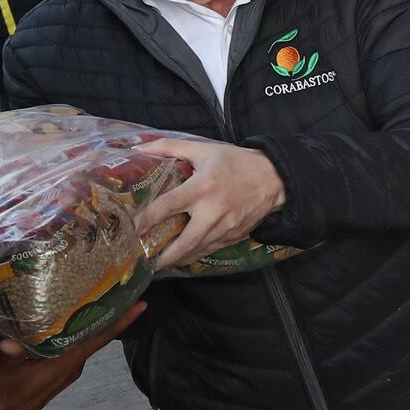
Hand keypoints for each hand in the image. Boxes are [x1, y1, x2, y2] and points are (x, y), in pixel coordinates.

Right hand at [0, 303, 144, 409]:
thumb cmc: (2, 396)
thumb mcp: (4, 375)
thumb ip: (10, 358)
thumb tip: (10, 344)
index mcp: (67, 364)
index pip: (100, 339)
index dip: (121, 322)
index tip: (140, 305)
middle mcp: (71, 363)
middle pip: (95, 334)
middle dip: (107, 311)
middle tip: (116, 284)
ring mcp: (63, 365)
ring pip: (82, 337)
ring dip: (89, 317)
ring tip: (95, 289)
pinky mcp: (53, 365)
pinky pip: (69, 342)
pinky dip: (72, 326)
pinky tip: (66, 310)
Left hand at [136, 137, 288, 268]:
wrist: (275, 178)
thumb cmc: (236, 162)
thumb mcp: (204, 149)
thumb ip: (170, 146)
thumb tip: (138, 147)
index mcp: (203, 187)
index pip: (169, 205)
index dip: (148, 218)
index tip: (134, 229)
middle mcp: (214, 211)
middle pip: (185, 241)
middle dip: (166, 256)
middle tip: (147, 263)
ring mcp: (226, 226)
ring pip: (199, 250)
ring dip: (179, 259)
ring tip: (163, 263)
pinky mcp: (235, 235)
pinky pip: (212, 249)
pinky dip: (197, 255)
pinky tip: (185, 256)